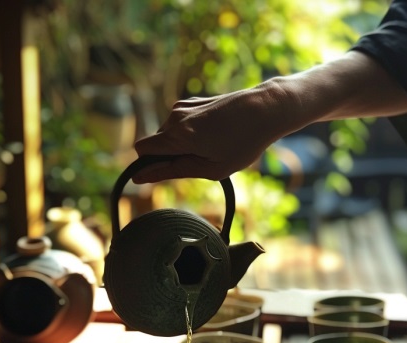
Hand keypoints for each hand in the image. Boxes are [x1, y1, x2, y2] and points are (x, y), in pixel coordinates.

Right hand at [133, 85, 288, 182]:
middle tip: (203, 164)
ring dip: (183, 146)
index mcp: (177, 136)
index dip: (147, 165)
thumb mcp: (211, 169)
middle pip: (156, 143)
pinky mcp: (193, 101)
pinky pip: (181, 124)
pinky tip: (217, 135)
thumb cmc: (243, 143)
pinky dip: (191, 134)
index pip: (142, 151)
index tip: (161, 175)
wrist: (265, 109)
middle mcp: (175, 117)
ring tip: (214, 148)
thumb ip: (174, 172)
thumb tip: (141, 177)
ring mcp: (183, 106)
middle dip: (169, 157)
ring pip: (169, 134)